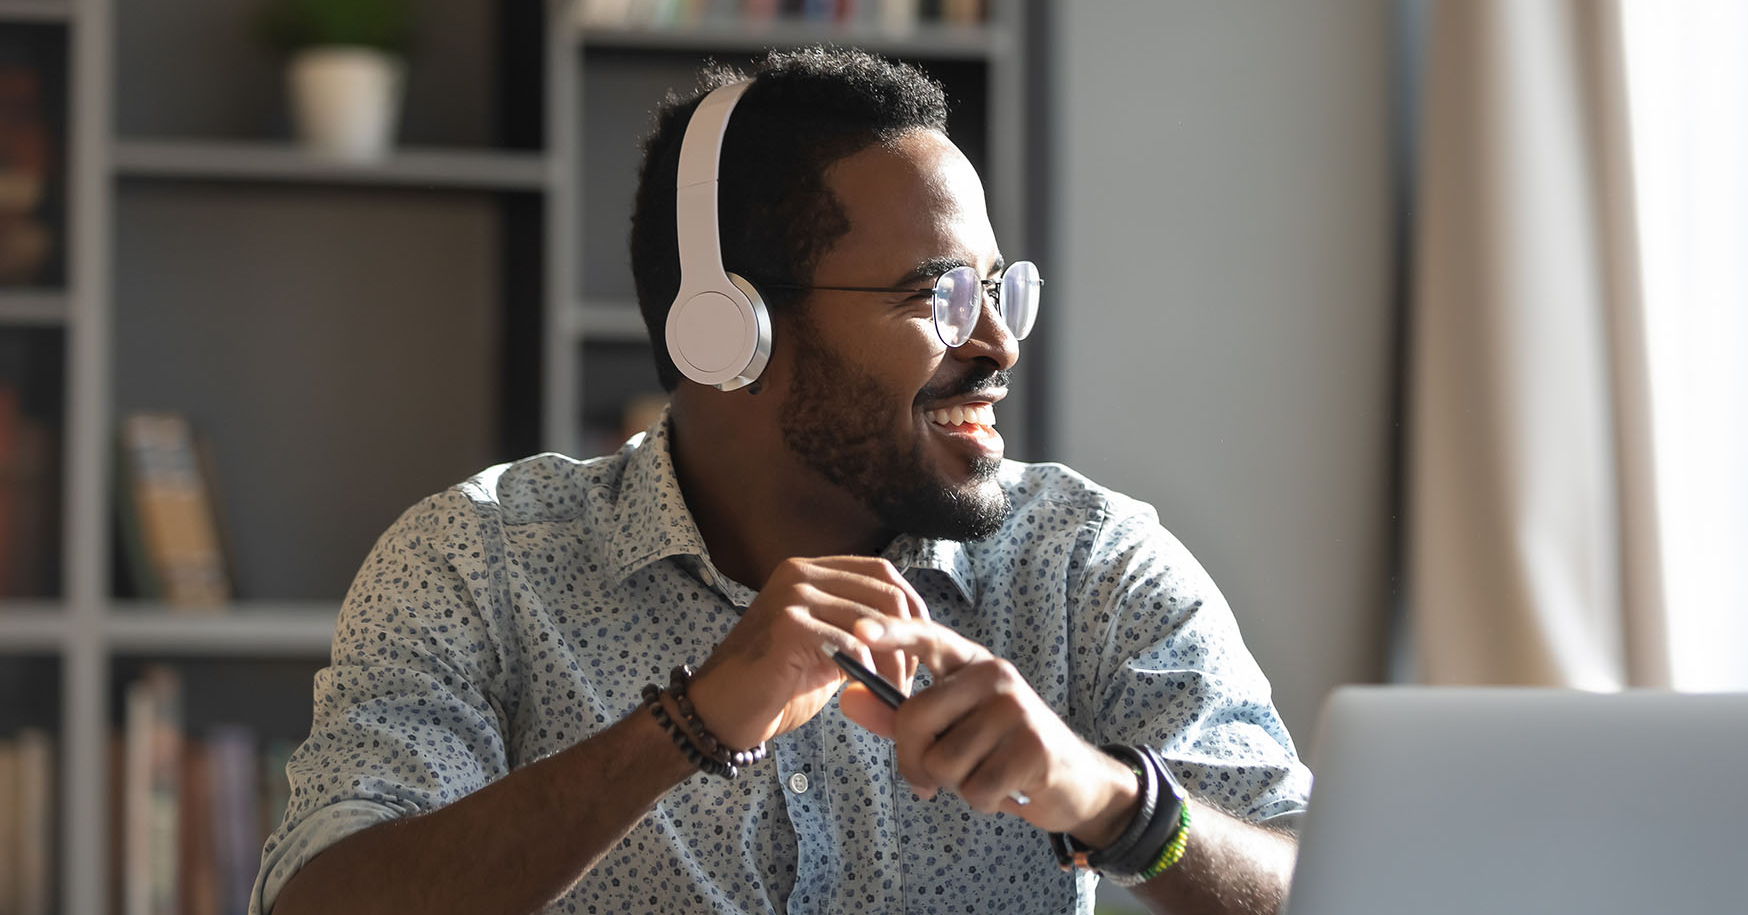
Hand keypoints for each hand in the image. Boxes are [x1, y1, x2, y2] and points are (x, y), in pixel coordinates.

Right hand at [686, 557, 928, 748]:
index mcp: (810, 570)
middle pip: (885, 592)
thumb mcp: (826, 646)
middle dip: (908, 638)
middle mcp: (800, 572)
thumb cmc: (775, 685)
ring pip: (872, 620)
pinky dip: (867, 670)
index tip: (922, 646)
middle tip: (906, 680)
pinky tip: (863, 691)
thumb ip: (858, 629)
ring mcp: (792, 595)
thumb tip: (909, 631)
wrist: (721, 712)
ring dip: (892, 662)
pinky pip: (850, 642)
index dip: (912, 607)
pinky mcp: (788, 625)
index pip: (881, 572)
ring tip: (889, 693)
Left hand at [844, 617, 1138, 842]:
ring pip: (942, 762)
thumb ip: (898, 717)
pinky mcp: (1034, 746)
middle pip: (915, 719)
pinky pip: (975, 788)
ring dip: (955, 786)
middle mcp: (994, 676)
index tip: (859, 630)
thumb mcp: (951, 730)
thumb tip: (848, 700)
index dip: (892, 633)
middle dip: (915, 762)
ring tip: (984, 775)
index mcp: (971, 664)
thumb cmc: (1002, 752)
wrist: (1074, 781)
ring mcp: (1017, 708)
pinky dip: (982, 801)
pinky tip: (1006, 789)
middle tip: (935, 777)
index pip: (928, 638)